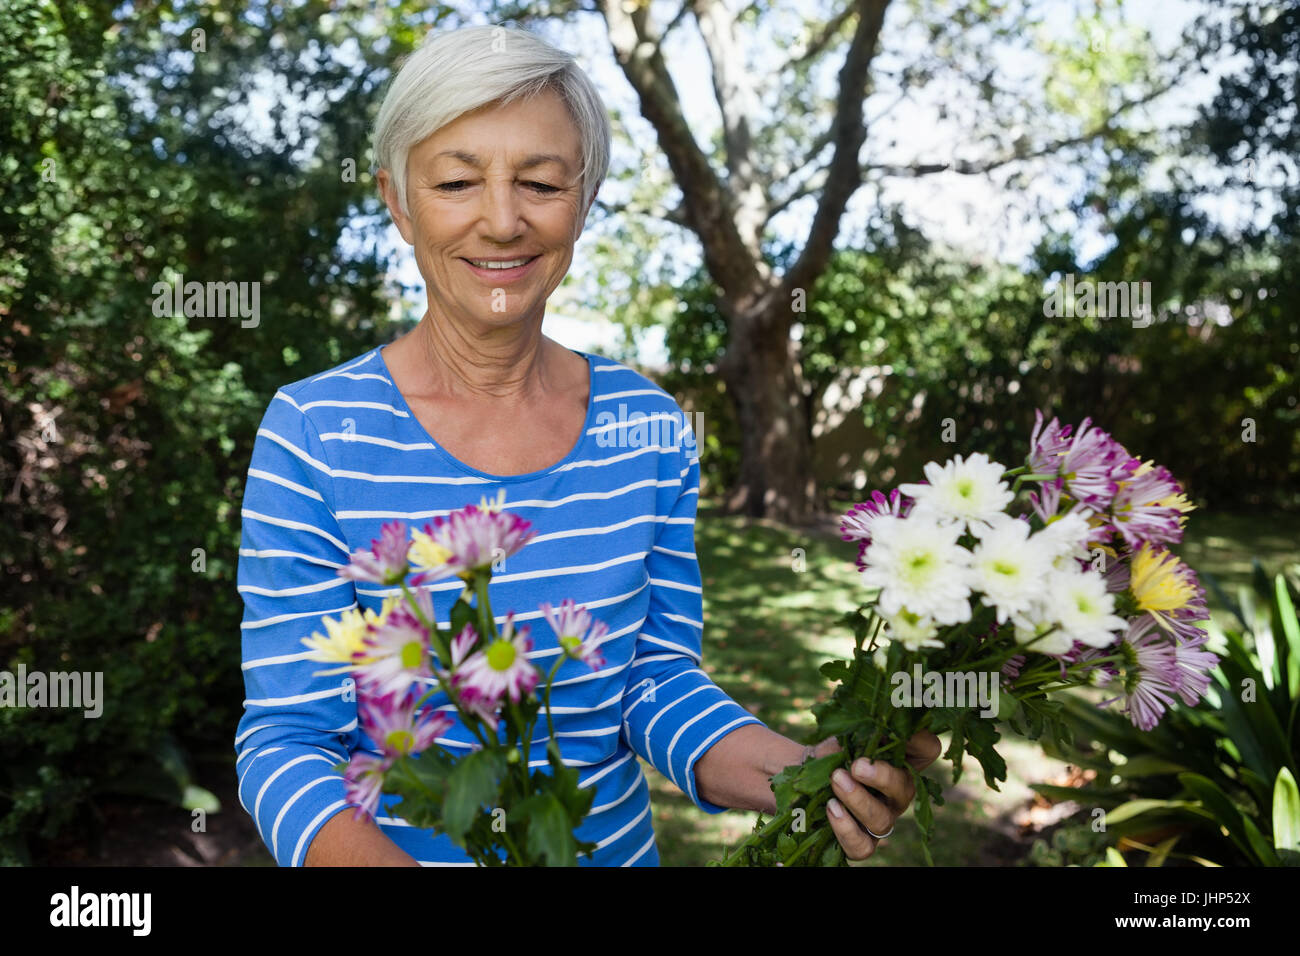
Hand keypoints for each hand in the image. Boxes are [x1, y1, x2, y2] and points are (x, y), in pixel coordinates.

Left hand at [815, 730, 941, 863]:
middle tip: (856, 765)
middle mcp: (898, 792)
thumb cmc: (836, 750)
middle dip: (881, 777)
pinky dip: (846, 829)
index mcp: (903, 760)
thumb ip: (864, 725)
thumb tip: (876, 711)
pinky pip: (862, 846)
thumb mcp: (849, 732)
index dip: (918, 738)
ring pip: (881, 820)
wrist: (807, 775)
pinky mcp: (862, 841)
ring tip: (835, 780)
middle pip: (905, 789)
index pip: (928, 748)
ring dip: (857, 800)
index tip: (895, 730)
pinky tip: (831, 808)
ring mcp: (882, 818)